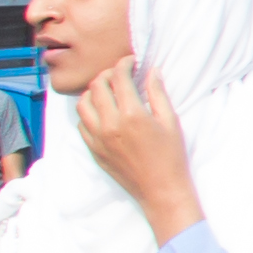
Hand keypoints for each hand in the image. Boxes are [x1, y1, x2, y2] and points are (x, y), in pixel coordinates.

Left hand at [77, 62, 200, 244]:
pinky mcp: (93, 149)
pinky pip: (82, 123)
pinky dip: (89, 112)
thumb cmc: (171, 156)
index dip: (124, 64)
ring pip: (83, 103)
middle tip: (120, 74)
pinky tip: (102, 111)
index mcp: (132, 114)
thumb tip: (152, 71)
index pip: (119, 78)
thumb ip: (158, 93)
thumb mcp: (170, 121)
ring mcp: (98, 137)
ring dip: (93, 91)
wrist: (159, 190)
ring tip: (107, 90)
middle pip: (97, 86)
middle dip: (108, 74)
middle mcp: (110, 123)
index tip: (131, 62)